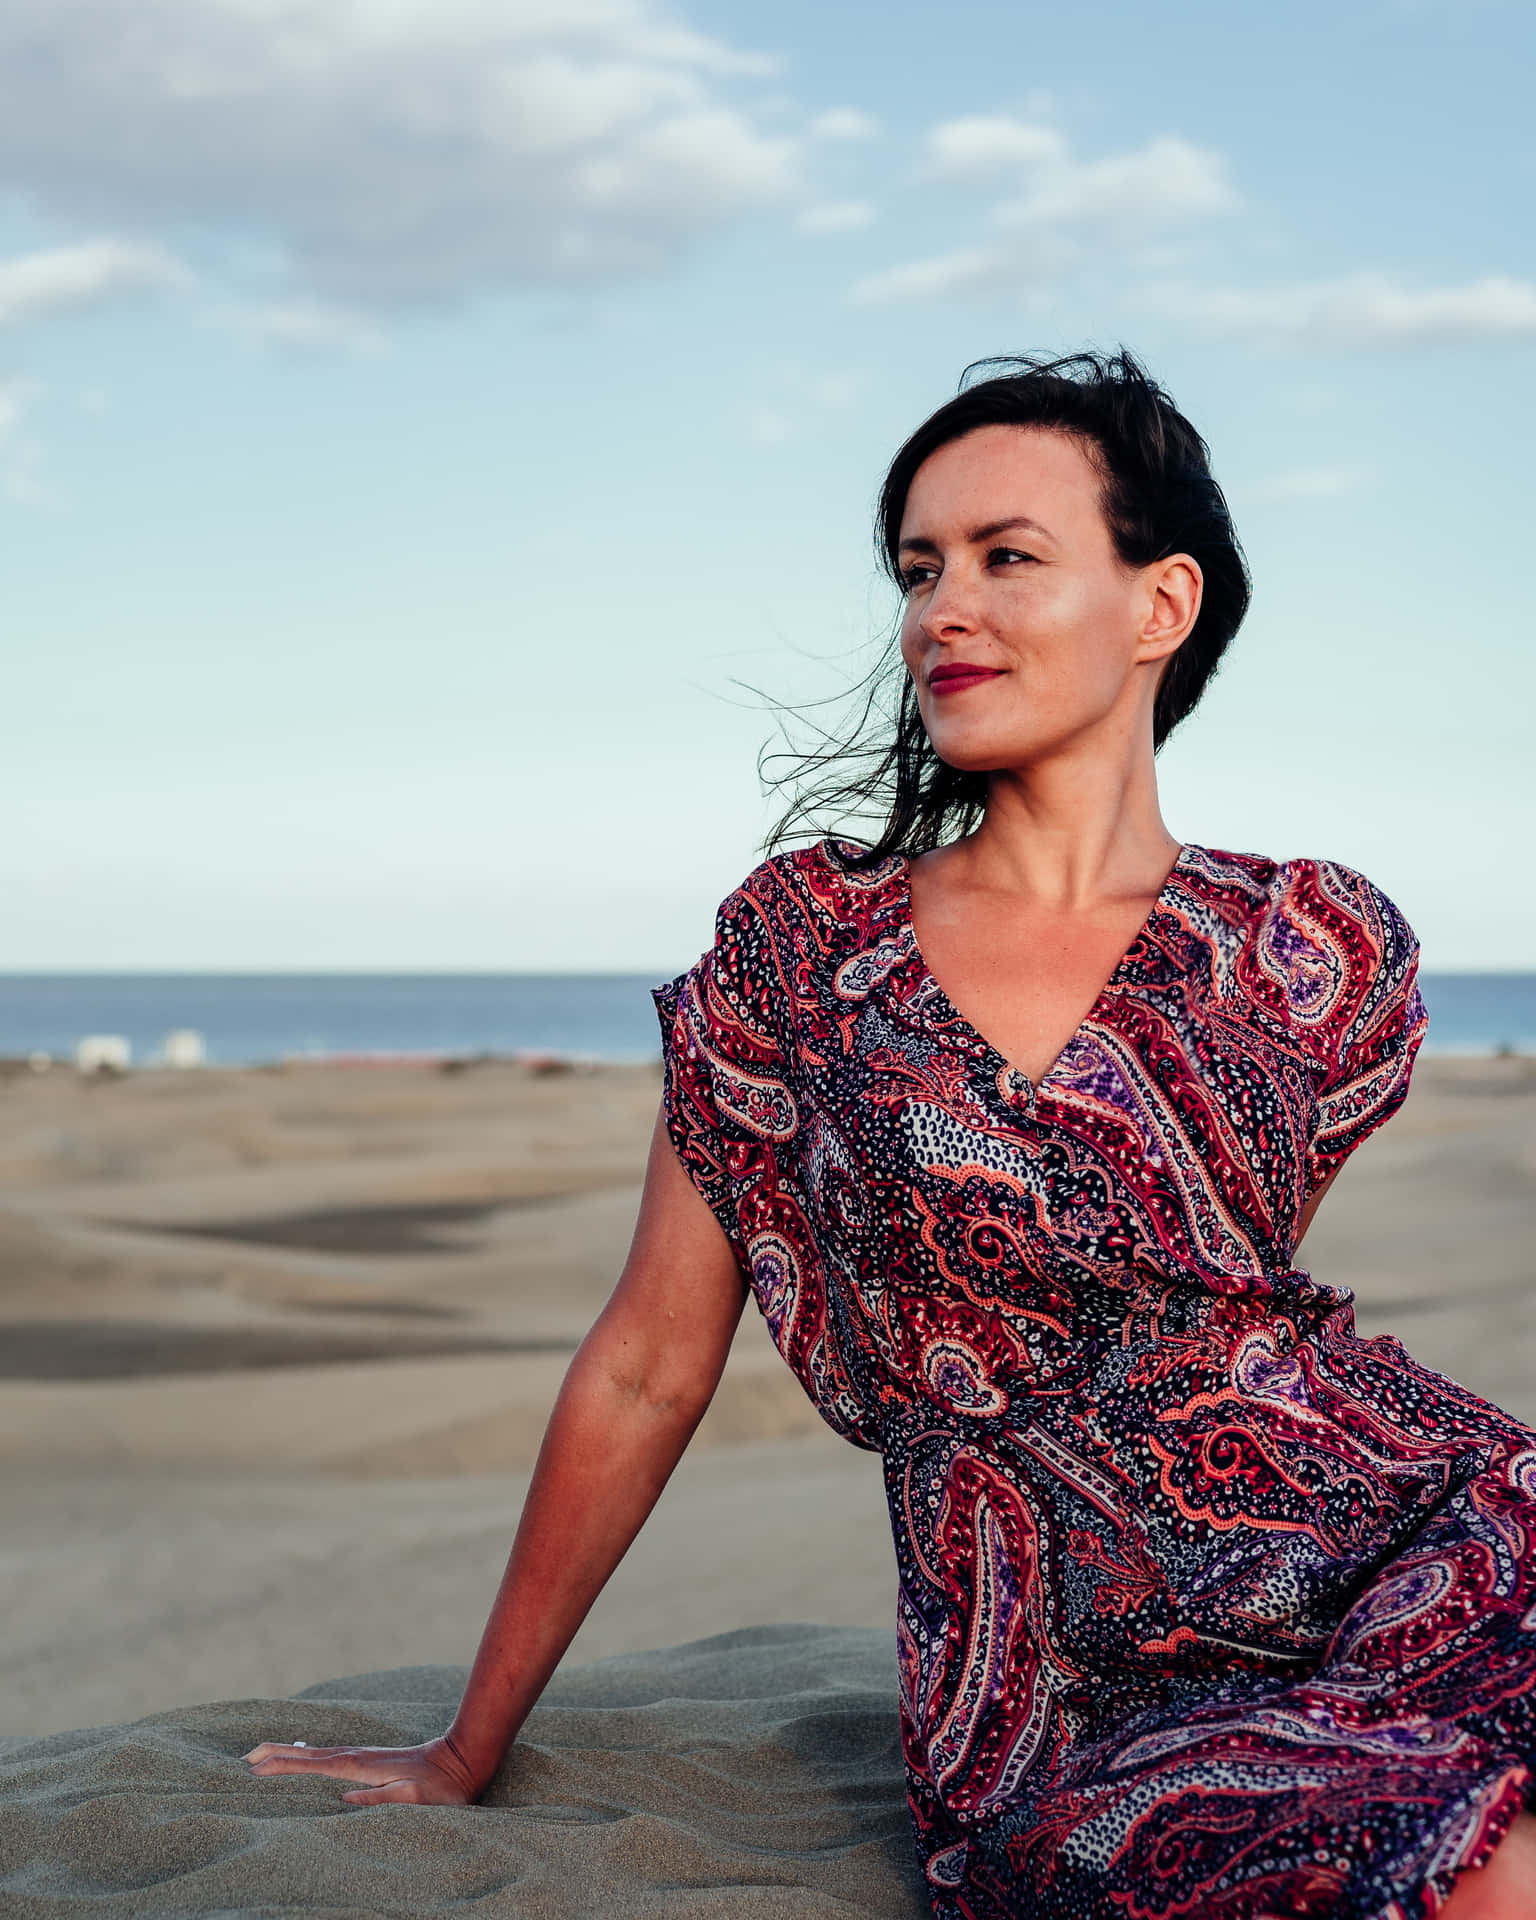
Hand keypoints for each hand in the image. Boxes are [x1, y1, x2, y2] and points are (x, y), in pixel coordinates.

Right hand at [243, 1733, 483, 1805]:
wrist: (462, 1762)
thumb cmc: (440, 1788)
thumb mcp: (414, 1798)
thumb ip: (382, 1799)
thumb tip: (343, 1800)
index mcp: (362, 1768)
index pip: (315, 1766)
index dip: (285, 1767)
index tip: (256, 1767)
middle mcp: (358, 1758)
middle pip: (310, 1755)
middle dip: (278, 1755)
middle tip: (245, 1757)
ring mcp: (363, 1757)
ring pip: (317, 1754)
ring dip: (289, 1754)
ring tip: (262, 1754)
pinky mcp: (369, 1761)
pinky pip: (329, 1758)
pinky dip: (308, 1757)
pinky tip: (302, 1757)